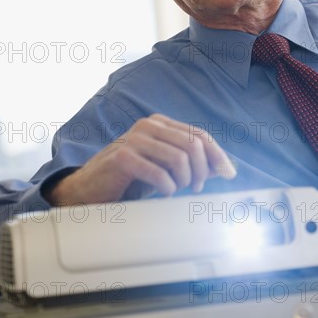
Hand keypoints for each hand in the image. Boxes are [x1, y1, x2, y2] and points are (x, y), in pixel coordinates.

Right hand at [45, 114, 236, 205]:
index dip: (217, 154)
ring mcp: (134, 140)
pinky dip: (168, 188)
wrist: (89, 189)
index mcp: (159, 124)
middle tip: (196, 188)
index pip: (198, 134)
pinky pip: (160, 173)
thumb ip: (191, 163)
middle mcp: (147, 126)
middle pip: (193, 145)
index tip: (229, 174)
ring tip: (177, 189)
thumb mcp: (164, 167)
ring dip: (185, 180)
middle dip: (202, 170)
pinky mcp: (123, 158)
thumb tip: (225, 168)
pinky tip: (164, 193)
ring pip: (179, 158)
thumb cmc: (130, 178)